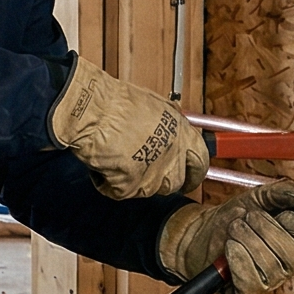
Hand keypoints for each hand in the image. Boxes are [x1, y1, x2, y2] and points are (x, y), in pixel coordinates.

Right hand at [48, 59, 209, 200]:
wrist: (92, 109)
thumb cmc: (116, 102)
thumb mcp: (154, 106)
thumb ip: (167, 126)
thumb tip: (166, 134)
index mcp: (182, 132)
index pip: (201, 161)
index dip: (195, 171)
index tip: (190, 176)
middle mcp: (172, 155)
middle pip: (175, 181)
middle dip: (161, 179)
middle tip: (144, 171)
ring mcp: (153, 173)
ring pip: (148, 189)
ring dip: (135, 180)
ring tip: (118, 160)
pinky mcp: (130, 186)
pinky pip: (120, 191)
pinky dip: (109, 182)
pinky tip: (102, 164)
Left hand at [156, 181, 293, 293]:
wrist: (198, 233)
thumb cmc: (230, 219)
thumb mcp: (256, 198)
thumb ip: (279, 193)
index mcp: (293, 241)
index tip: (282, 214)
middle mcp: (285, 265)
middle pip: (292, 253)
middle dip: (264, 229)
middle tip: (246, 219)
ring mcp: (267, 281)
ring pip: (270, 266)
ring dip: (246, 240)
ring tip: (234, 231)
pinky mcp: (246, 293)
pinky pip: (250, 281)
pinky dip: (238, 259)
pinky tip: (230, 248)